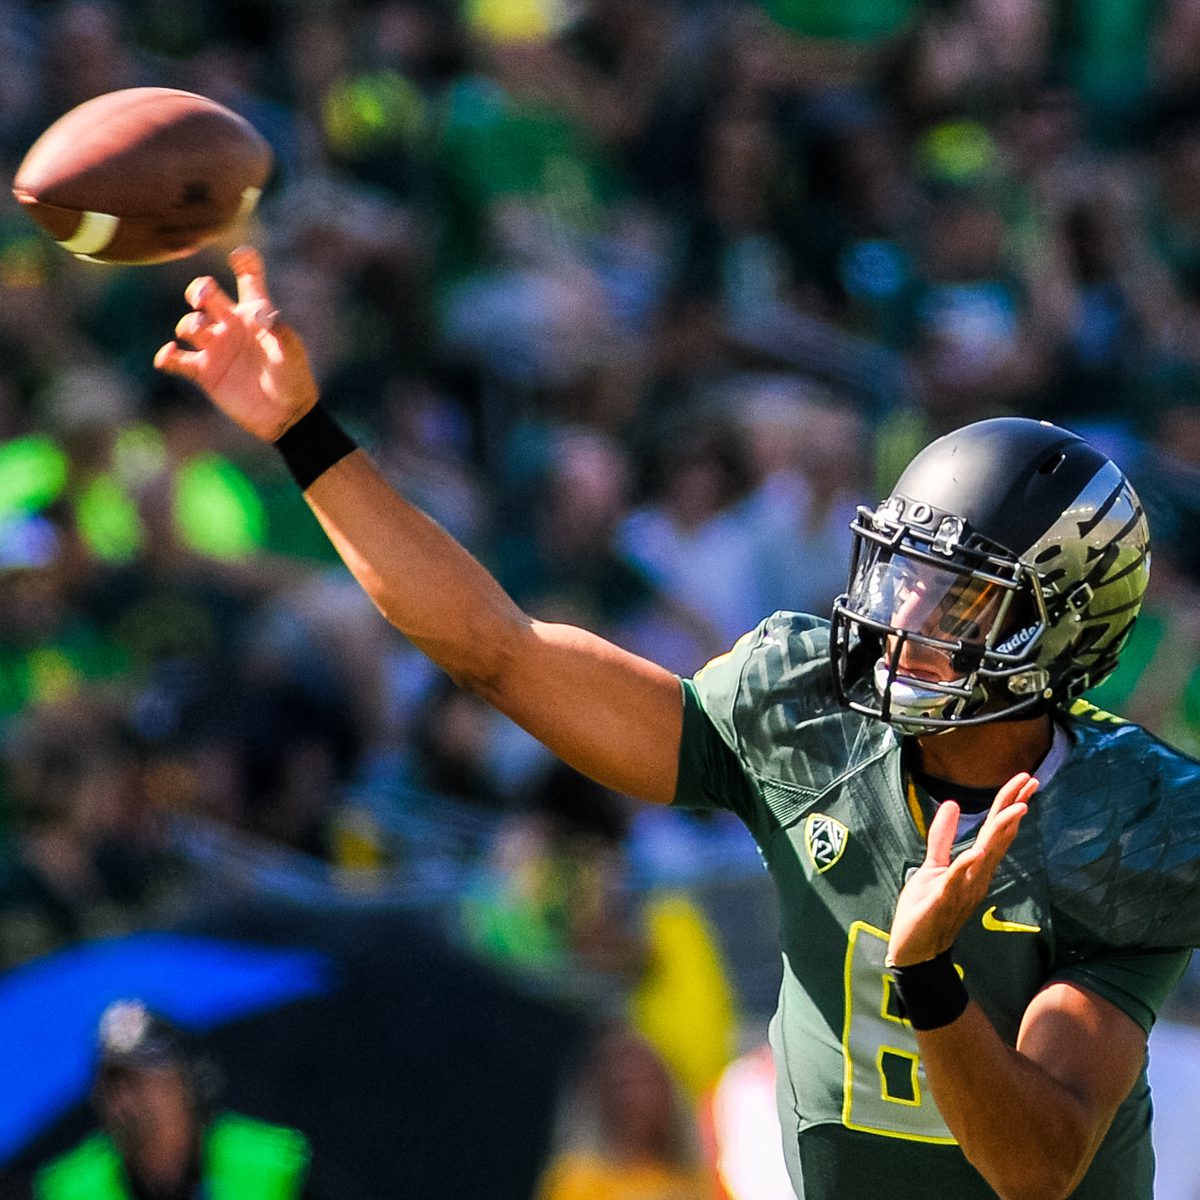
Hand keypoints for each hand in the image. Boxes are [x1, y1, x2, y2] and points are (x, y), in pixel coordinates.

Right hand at [154, 246, 318, 442]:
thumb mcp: (291, 354)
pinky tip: (168, 355)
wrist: (285, 416)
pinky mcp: (204, 372)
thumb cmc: (293, 379)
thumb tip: (261, 313)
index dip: (244, 263)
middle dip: (201, 290)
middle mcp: (231, 325)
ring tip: (200, 333)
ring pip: (190, 325)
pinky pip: (177, 359)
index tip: (239, 257)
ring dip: (189, 325)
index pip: (248, 279)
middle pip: (207, 295)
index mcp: (256, 313)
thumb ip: (279, 331)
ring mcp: (216, 347)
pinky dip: (168, 356)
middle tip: (203, 299)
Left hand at [887, 772, 1038, 967]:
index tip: (1027, 779)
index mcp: (974, 865)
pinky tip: (977, 852)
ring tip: (1019, 809)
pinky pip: (957, 881)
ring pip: (986, 857)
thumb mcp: (933, 865)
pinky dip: (967, 866)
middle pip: (999, 837)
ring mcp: (963, 889)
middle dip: (1014, 808)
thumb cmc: (925, 907)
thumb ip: (943, 836)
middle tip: (1032, 781)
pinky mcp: (943, 900)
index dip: (1009, 803)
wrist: (915, 948)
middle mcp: (976, 876)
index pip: (996, 829)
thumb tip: (953, 804)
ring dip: (1001, 833)